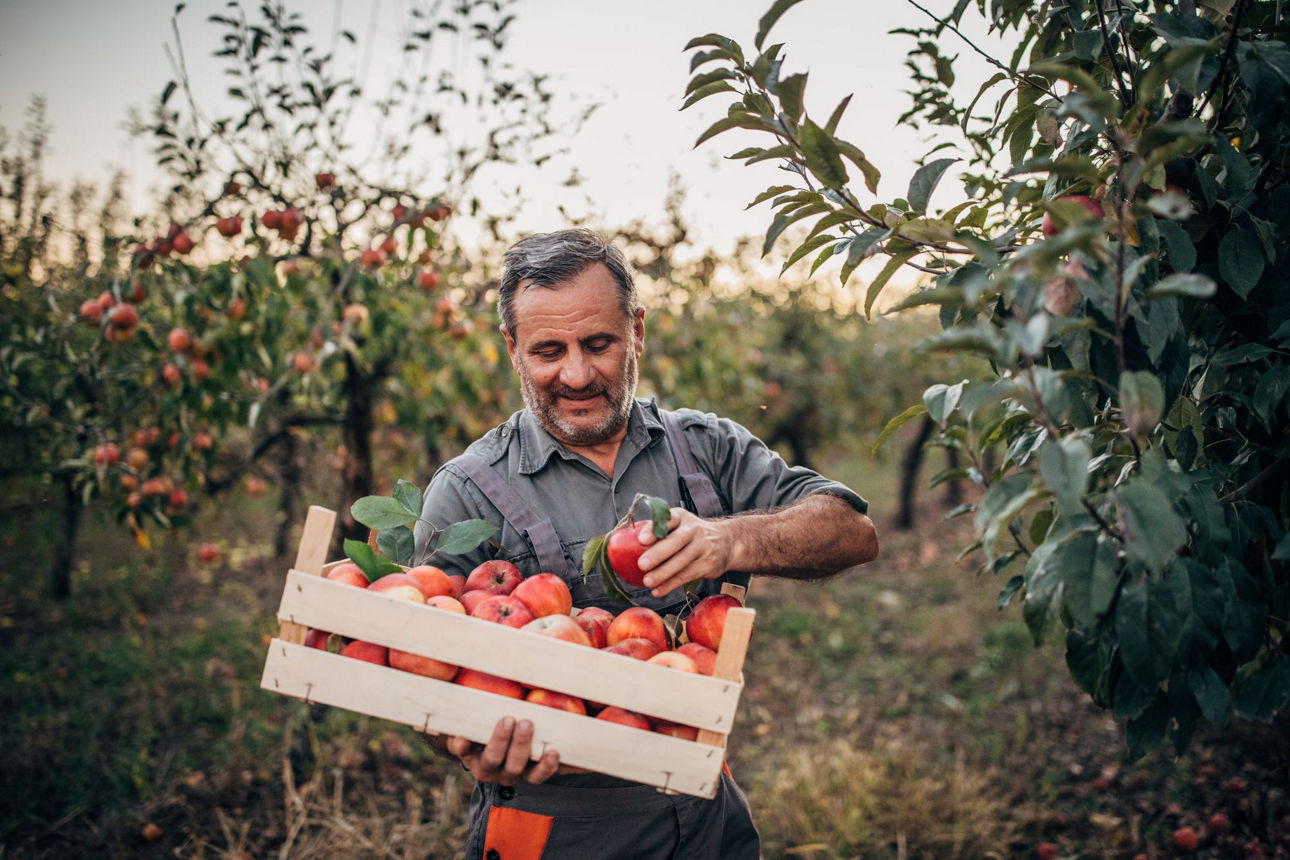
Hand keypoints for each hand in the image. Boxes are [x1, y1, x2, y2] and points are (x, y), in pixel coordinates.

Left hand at [446, 716, 560, 785]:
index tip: (554, 750)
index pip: (539, 775)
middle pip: (513, 766)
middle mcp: (504, 772)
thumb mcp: (542, 744)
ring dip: (499, 741)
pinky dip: (460, 744)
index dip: (546, 766)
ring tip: (506, 719)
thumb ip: (564, 745)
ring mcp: (483, 764)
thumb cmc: (521, 739)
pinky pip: (460, 751)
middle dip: (520, 745)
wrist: (478, 739)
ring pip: (490, 760)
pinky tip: (460, 734)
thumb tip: (598, 745)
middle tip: (526, 723)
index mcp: (525, 772)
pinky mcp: (464, 752)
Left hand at [636, 507, 732, 597]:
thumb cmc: (691, 534)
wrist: (727, 542)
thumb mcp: (679, 524)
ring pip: (682, 562)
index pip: (668, 519)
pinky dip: (671, 584)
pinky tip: (658, 590)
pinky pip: (687, 576)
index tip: (641, 540)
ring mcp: (703, 548)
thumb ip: (659, 531)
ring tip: (647, 582)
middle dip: (658, 554)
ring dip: (663, 574)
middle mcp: (694, 530)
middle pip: (677, 541)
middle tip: (641, 564)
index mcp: (682, 517)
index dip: (655, 529)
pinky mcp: (708, 565)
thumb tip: (626, 545)